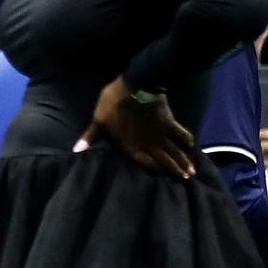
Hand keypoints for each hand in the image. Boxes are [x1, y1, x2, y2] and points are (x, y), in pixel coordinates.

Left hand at [75, 76, 195, 177]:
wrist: (136, 86)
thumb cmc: (114, 103)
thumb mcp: (99, 119)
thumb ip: (90, 136)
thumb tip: (76, 150)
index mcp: (130, 146)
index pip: (144, 164)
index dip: (154, 172)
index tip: (163, 179)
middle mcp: (148, 144)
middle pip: (163, 160)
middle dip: (173, 170)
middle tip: (185, 180)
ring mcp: (160, 134)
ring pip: (174, 151)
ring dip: (183, 161)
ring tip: (191, 172)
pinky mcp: (169, 122)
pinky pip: (181, 133)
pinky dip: (187, 139)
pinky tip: (191, 144)